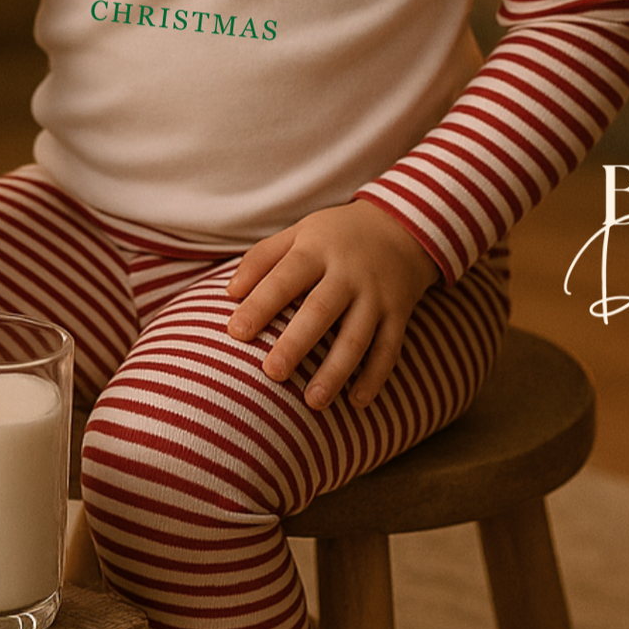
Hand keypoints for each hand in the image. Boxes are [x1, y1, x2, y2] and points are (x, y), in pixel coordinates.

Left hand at [224, 201, 439, 410]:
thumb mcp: (299, 232)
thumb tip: (229, 292)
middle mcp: (348, 273)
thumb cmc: (335, 235)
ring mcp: (376, 295)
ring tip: (312, 402)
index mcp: (317, 249)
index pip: (285, 278)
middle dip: (297, 343)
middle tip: (272, 373)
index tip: (235, 332)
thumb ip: (262, 257)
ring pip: (357, 337)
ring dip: (336, 371)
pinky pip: (389, 349)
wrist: (400, 226)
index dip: (261, 304)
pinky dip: (375, 376)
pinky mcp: (399, 314)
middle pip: (321, 310)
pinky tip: (357, 402)